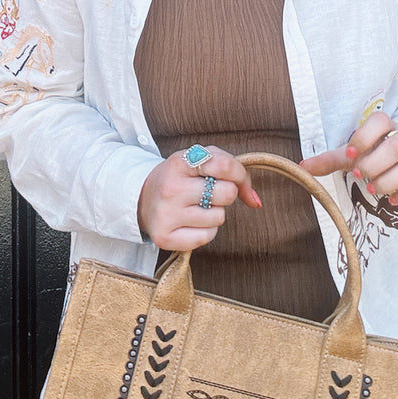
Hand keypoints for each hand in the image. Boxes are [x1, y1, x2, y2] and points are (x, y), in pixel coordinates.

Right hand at [137, 144, 259, 251]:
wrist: (142, 198)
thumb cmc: (180, 177)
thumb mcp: (199, 161)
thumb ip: (231, 169)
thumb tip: (255, 201)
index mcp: (179, 162)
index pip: (224, 165)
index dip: (238, 173)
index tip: (235, 178)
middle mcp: (171, 188)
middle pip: (226, 193)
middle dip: (226, 193)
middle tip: (210, 192)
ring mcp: (167, 215)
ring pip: (219, 217)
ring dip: (215, 213)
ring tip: (197, 207)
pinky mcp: (165, 238)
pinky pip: (207, 237)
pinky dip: (206, 230)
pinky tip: (191, 222)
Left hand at [300, 111, 397, 211]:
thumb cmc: (376, 153)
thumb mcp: (354, 153)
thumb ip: (331, 159)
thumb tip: (302, 167)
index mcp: (387, 127)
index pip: (380, 121)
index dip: (364, 137)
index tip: (350, 155)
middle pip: (397, 145)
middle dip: (375, 164)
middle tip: (360, 176)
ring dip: (389, 181)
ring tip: (374, 189)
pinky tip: (394, 200)